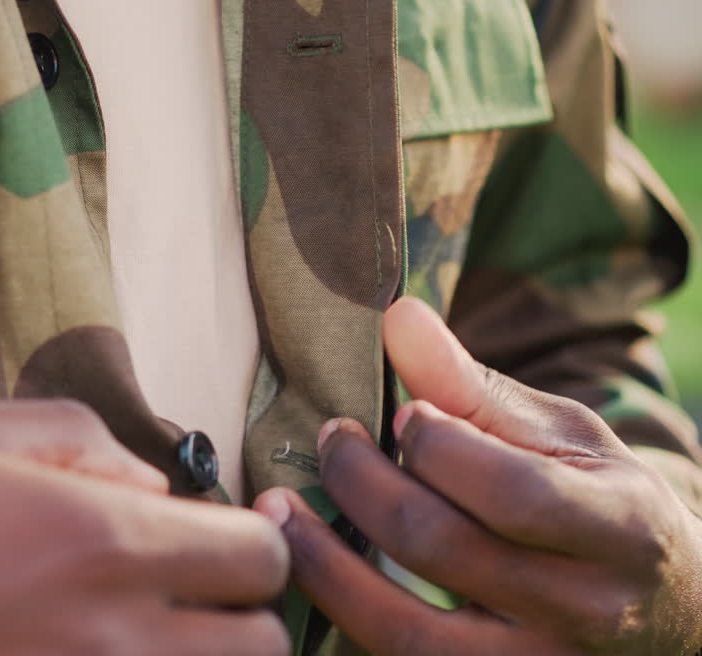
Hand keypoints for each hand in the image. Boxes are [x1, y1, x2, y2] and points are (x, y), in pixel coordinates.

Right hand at [0, 399, 289, 655]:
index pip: (259, 557)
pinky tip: (72, 652)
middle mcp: (106, 641)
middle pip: (261, 648)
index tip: (230, 525)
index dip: (256, 534)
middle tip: (189, 586)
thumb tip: (152, 487)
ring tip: (138, 627)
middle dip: (242, 612)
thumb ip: (83, 444)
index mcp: (101, 544)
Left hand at [255, 297, 701, 654]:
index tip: (399, 414)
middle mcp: (587, 610)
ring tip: (278, 509)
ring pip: (408, 632)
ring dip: (325, 565)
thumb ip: (476, 387)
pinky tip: (306, 568)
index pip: (512, 490)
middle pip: (447, 551)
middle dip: (365, 484)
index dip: (437, 446)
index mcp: (620, 528)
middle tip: (332, 440)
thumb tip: (397, 316)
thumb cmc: (600, 505)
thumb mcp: (564, 439)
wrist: (667, 614)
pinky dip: (340, 614)